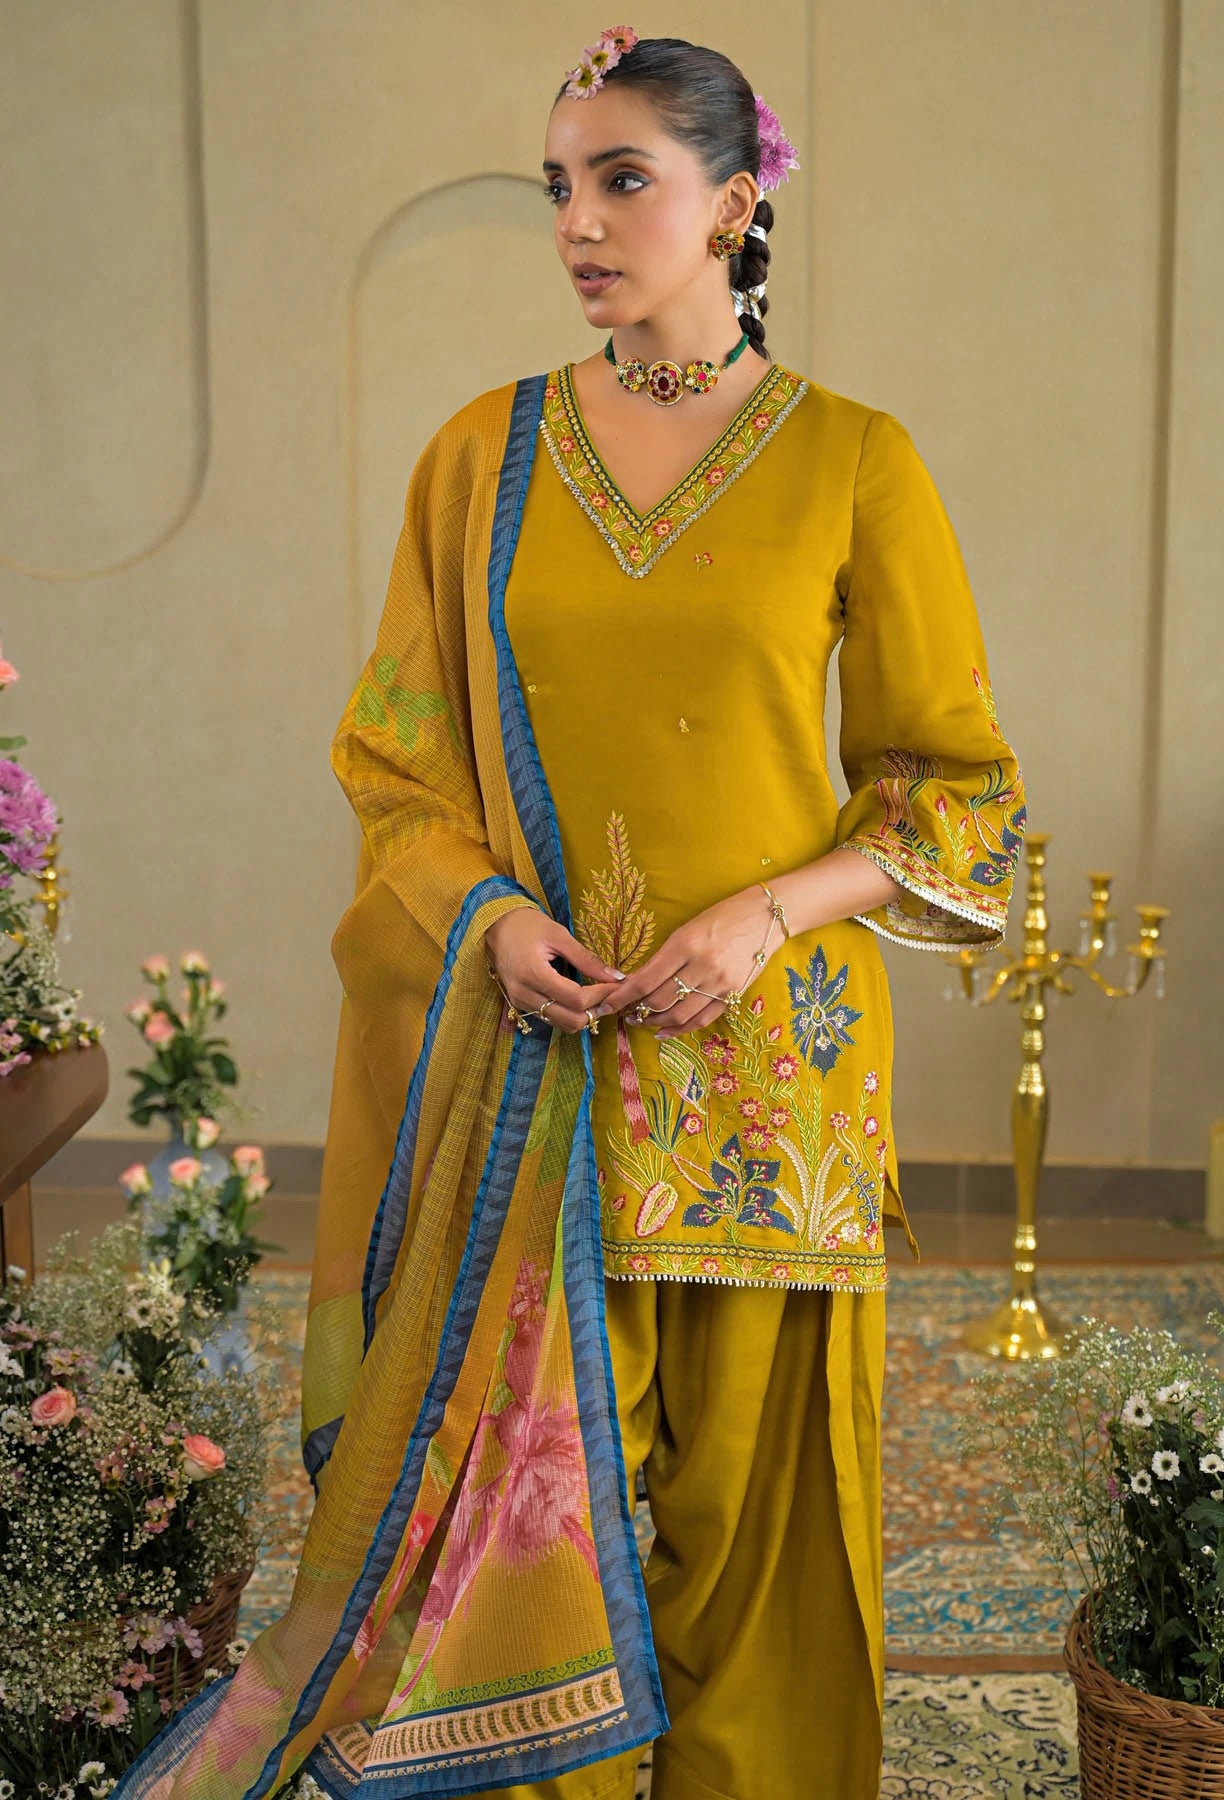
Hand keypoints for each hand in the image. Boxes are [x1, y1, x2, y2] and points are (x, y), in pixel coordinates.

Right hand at [484, 907, 623, 1034]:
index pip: (576, 999)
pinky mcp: (520, 1004)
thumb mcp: (559, 936)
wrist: (496, 925)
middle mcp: (524, 994)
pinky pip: (550, 1019)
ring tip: (598, 998)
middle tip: (610, 996)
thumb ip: (587, 960)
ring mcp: (520, 1002)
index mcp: (534, 974)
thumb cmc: (527, 925)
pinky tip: (580, 1000)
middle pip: (570, 1020)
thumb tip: (616, 977)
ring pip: (561, 1024)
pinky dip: (569, 1014)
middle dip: (595, 1011)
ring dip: (583, 1016)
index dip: (601, 995)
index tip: (616, 985)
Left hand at [595, 887, 777, 1039]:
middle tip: (623, 1012)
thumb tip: (636, 982)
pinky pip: (702, 1020)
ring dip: (655, 1022)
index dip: (622, 996)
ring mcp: (720, 983)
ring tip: (641, 1021)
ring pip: (679, 1015)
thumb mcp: (687, 929)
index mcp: (686, 944)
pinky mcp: (734, 995)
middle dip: (636, 1010)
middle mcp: (703, 966)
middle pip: (660, 1000)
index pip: (646, 979)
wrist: (767, 917)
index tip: (606, 1003)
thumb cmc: (722, 916)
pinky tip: (664, 1031)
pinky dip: (679, 1029)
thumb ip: (664, 957)